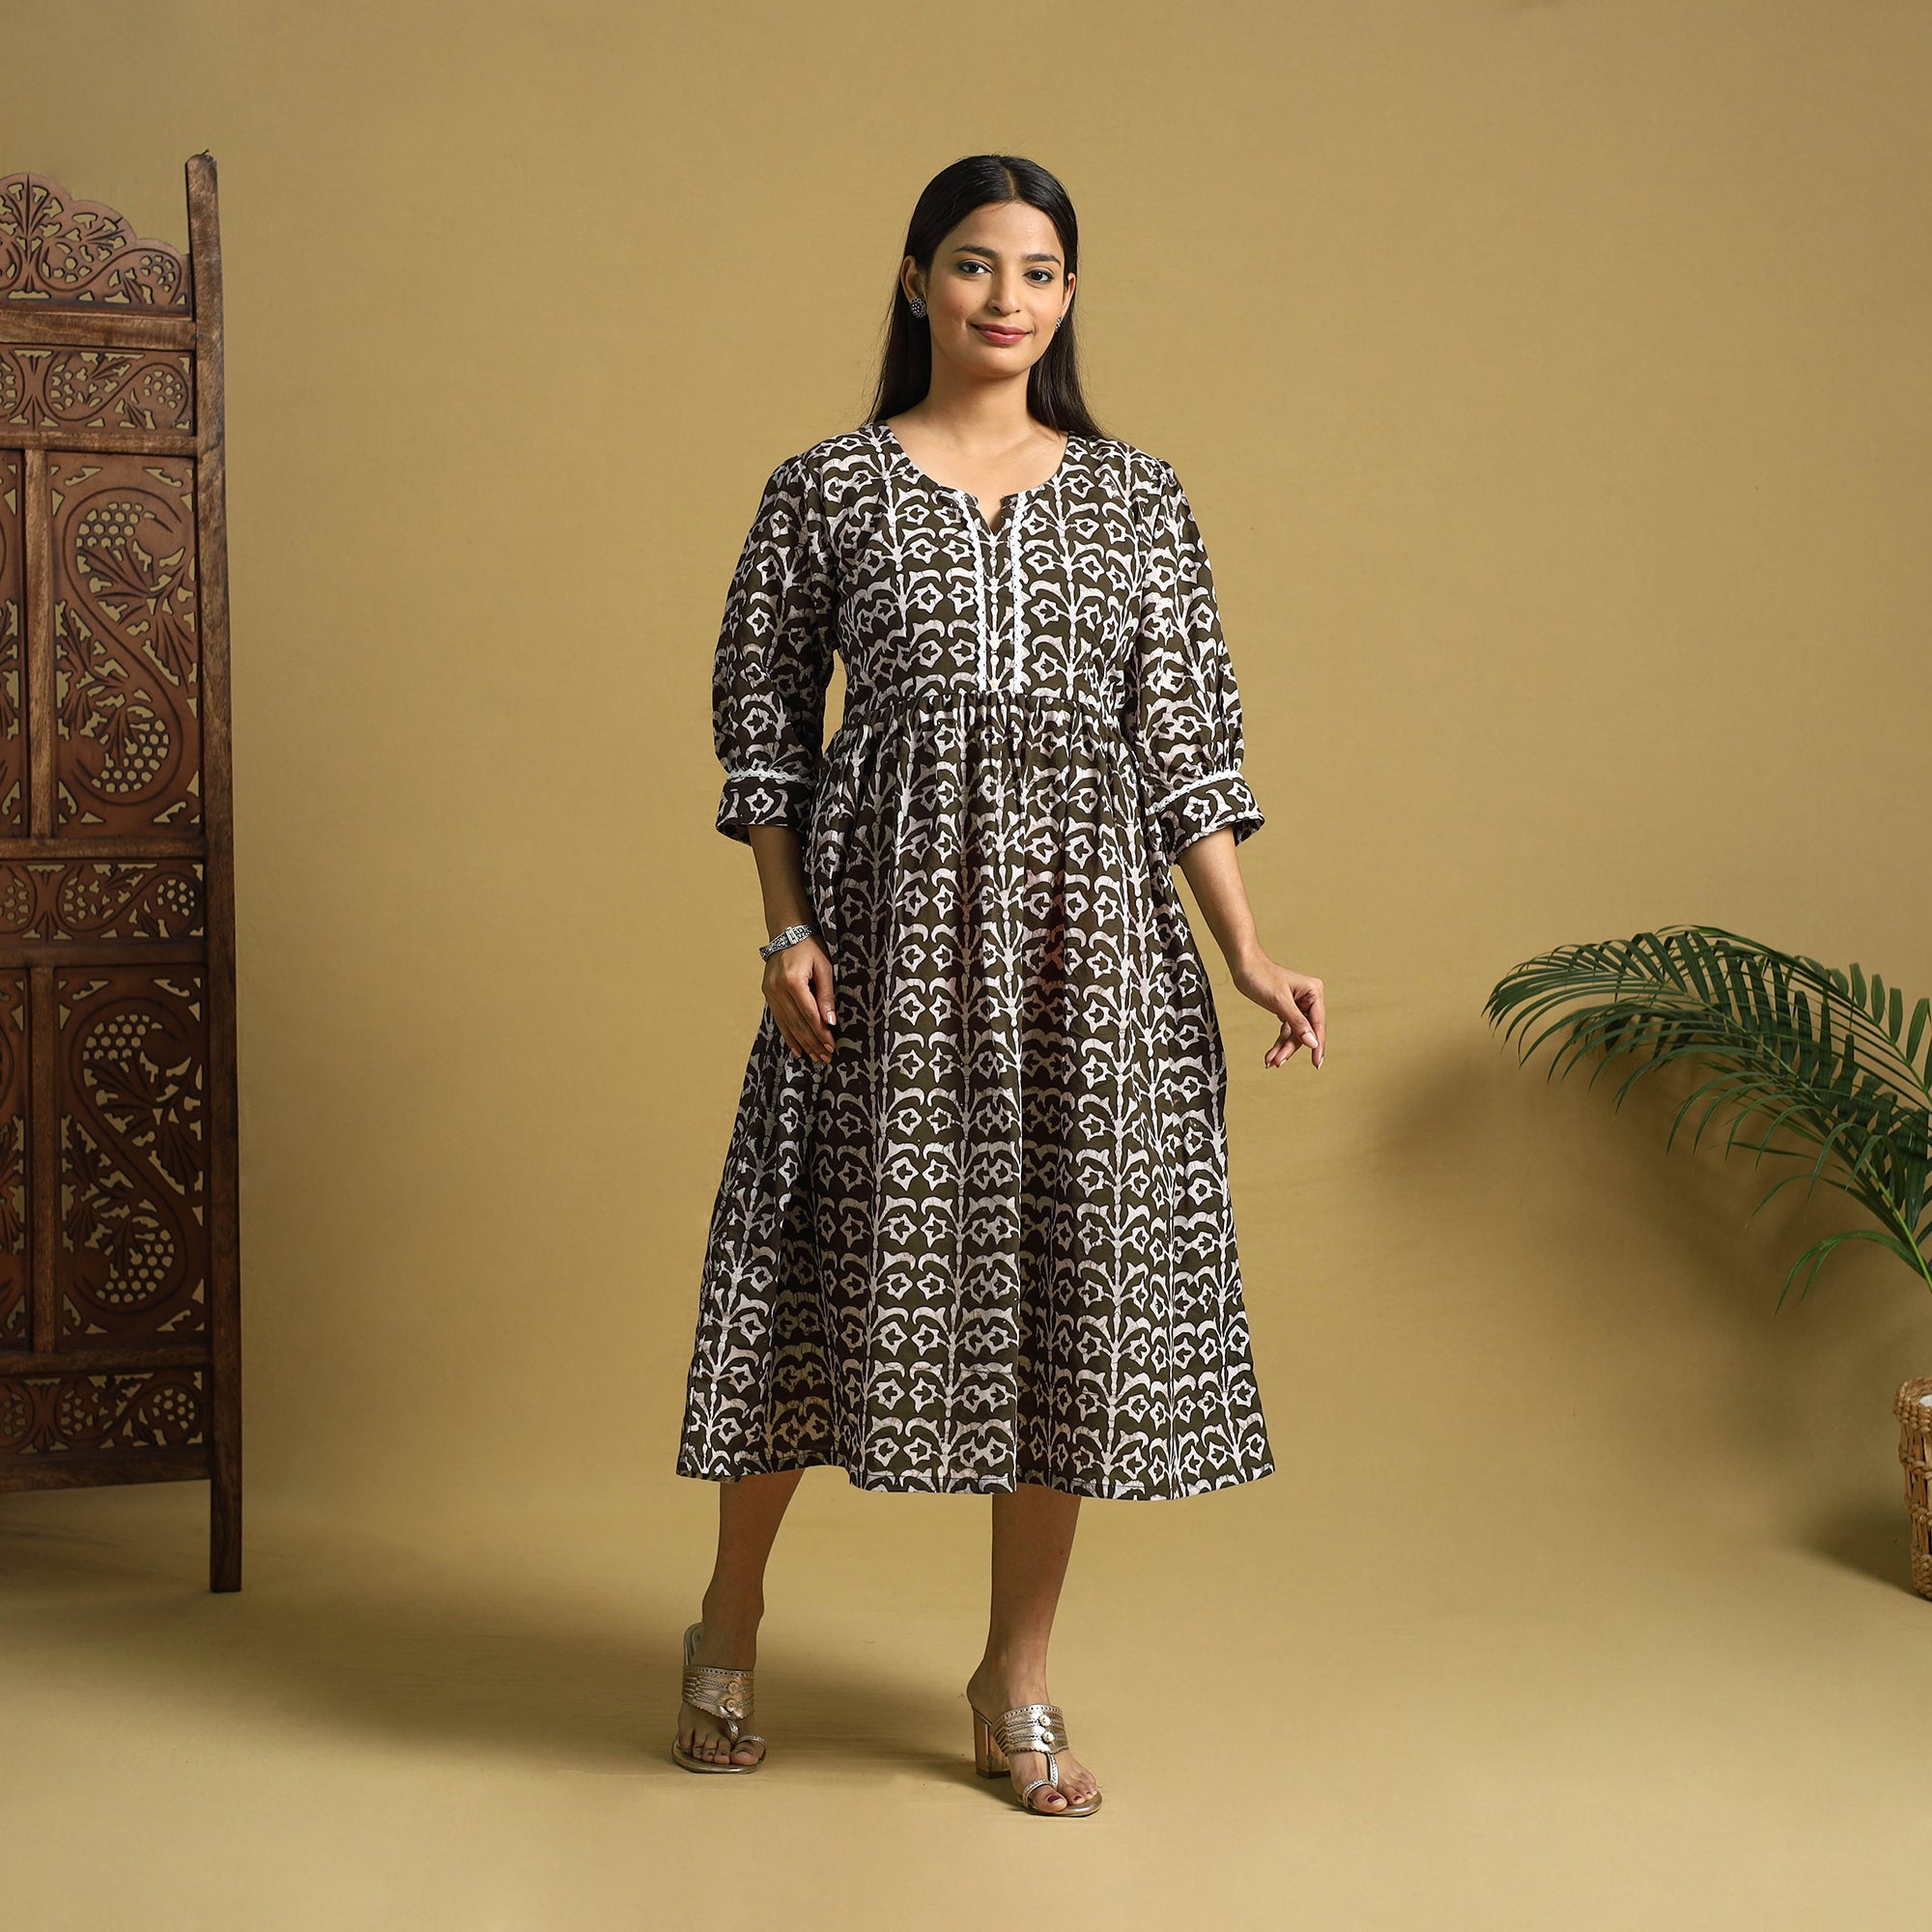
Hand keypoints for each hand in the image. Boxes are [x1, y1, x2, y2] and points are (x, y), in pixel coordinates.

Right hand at [764, 935, 836, 1062]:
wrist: (787, 932)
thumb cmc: (810, 948)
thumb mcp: (824, 967)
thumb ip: (827, 995)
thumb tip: (830, 1022)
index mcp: (793, 980)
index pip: (809, 1014)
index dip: (821, 1033)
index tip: (832, 1046)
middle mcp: (777, 988)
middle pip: (797, 1023)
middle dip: (813, 1042)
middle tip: (826, 1057)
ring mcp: (770, 992)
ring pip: (787, 1024)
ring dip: (802, 1043)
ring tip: (815, 1057)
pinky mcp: (767, 994)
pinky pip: (779, 1019)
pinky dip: (788, 1035)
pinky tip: (797, 1048)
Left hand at [1231, 954, 1324, 1069]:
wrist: (1242, 965)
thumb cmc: (1261, 977)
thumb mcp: (1279, 1002)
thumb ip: (1297, 1023)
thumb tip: (1313, 1043)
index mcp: (1314, 992)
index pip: (1318, 1024)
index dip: (1317, 1045)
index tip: (1316, 1064)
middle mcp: (1309, 998)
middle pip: (1305, 1031)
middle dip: (1291, 1048)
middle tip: (1278, 1062)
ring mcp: (1298, 1004)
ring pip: (1295, 1034)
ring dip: (1283, 1048)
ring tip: (1271, 1061)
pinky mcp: (1286, 1009)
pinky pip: (1286, 1030)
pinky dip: (1279, 1042)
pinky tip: (1270, 1055)